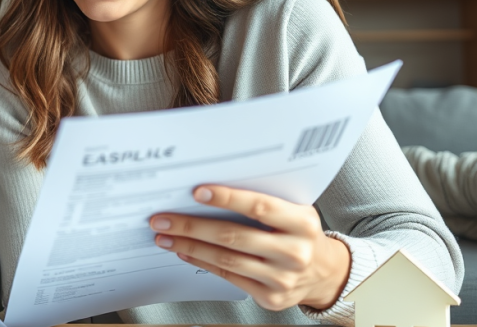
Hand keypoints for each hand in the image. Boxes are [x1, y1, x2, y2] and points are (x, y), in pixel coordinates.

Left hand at [149, 185, 350, 310]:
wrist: (326, 273)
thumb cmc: (300, 234)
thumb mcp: (294, 211)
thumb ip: (263, 202)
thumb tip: (209, 190)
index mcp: (302, 223)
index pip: (260, 207)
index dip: (227, 198)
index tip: (198, 192)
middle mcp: (295, 252)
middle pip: (234, 236)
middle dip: (192, 226)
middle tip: (162, 218)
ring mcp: (282, 278)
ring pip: (226, 259)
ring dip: (189, 245)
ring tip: (165, 235)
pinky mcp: (270, 298)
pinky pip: (228, 276)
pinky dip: (202, 261)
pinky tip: (184, 251)